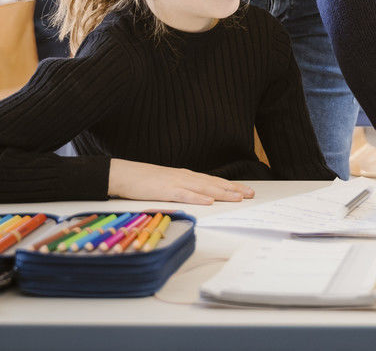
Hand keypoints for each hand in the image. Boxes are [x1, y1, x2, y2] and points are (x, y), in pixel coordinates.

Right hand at [107, 159, 254, 204]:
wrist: (124, 173)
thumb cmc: (145, 180)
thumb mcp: (168, 183)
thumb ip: (184, 188)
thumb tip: (200, 196)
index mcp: (186, 176)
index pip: (214, 181)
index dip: (231, 186)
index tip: (247, 190)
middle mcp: (185, 177)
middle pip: (214, 184)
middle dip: (234, 189)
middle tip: (251, 194)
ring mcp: (176, 183)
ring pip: (204, 189)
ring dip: (222, 193)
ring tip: (238, 197)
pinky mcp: (165, 190)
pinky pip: (184, 195)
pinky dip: (197, 198)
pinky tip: (208, 202)